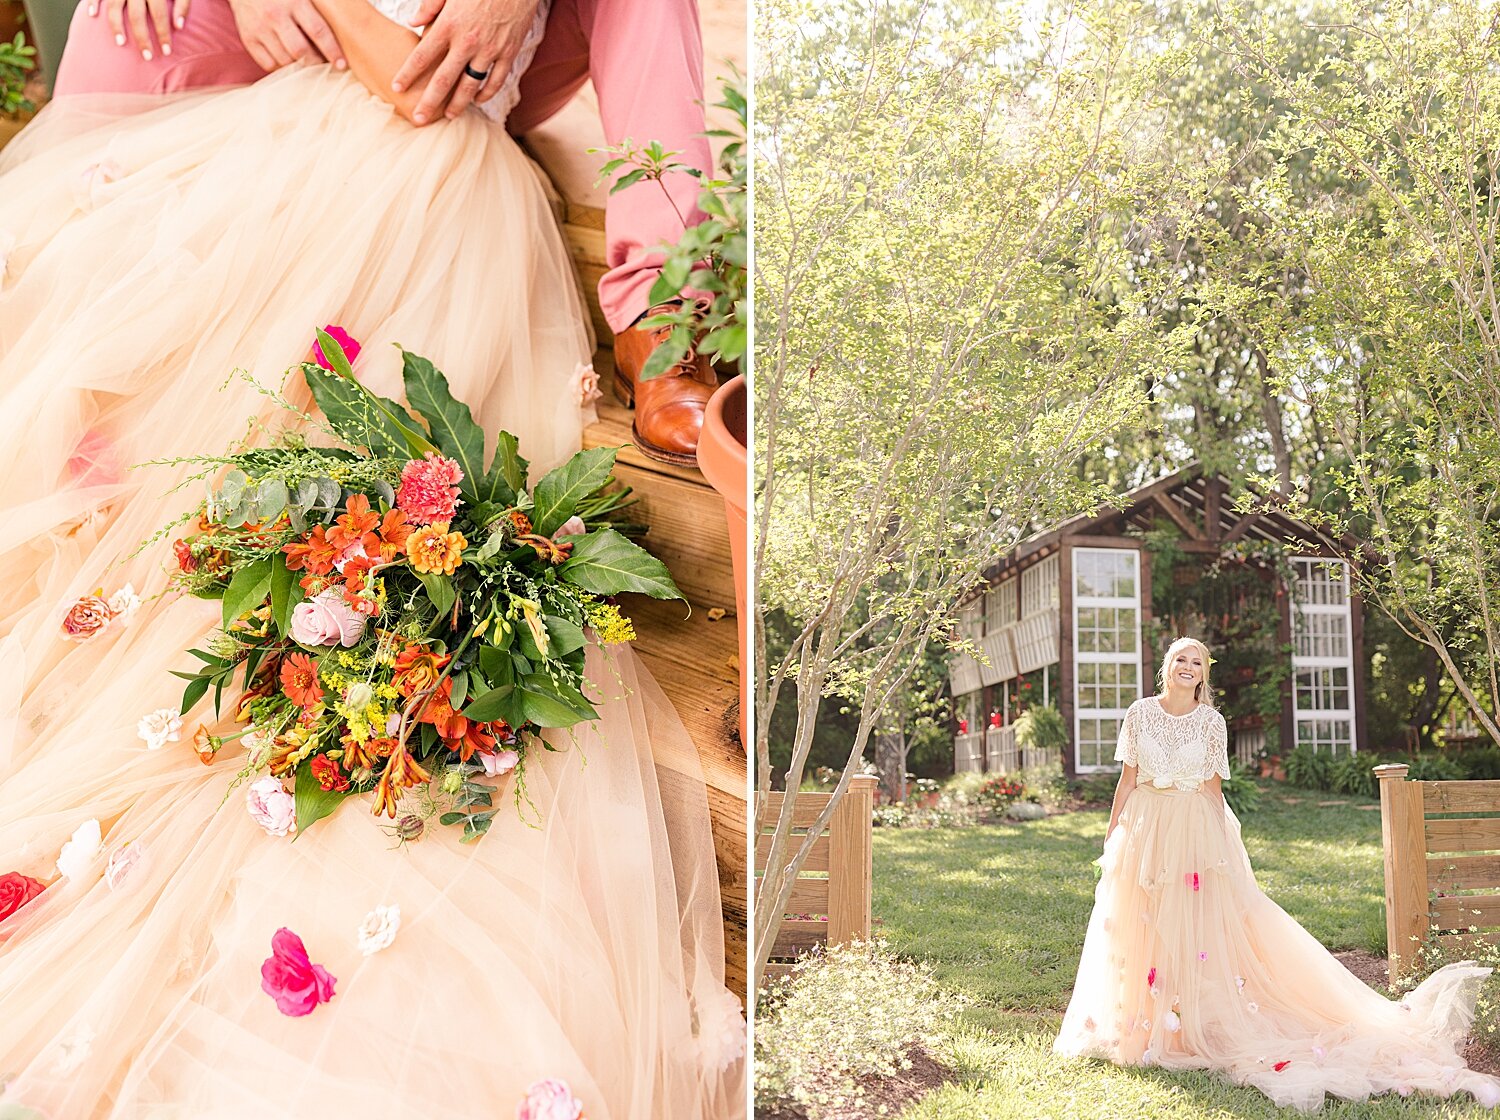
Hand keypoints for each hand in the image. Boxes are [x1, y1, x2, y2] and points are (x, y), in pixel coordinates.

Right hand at [92, 0, 185, 60]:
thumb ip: (182, 4)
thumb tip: (179, 26)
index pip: (159, 16)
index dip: (163, 34)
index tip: (166, 52)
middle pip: (136, 16)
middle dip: (142, 38)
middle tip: (148, 57)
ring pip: (113, 6)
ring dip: (116, 26)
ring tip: (121, 43)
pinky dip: (91, 1)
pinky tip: (92, 15)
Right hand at [226, 0, 345, 71]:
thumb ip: (318, 8)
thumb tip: (344, 23)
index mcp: (294, 1)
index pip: (318, 31)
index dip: (332, 51)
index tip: (342, 64)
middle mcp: (275, 15)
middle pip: (301, 51)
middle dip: (316, 63)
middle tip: (324, 66)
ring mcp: (259, 28)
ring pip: (285, 61)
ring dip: (299, 67)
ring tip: (307, 64)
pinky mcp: (248, 38)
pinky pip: (268, 64)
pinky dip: (281, 67)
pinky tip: (288, 62)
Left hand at [390, 0, 537, 124]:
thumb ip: (430, 6)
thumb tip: (412, 22)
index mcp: (449, 25)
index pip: (422, 56)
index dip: (408, 73)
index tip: (396, 87)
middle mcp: (467, 42)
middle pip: (444, 79)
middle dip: (429, 101)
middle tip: (419, 118)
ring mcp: (490, 50)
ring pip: (470, 85)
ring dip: (459, 104)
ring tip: (448, 116)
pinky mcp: (509, 52)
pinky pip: (496, 80)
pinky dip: (486, 93)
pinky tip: (478, 100)